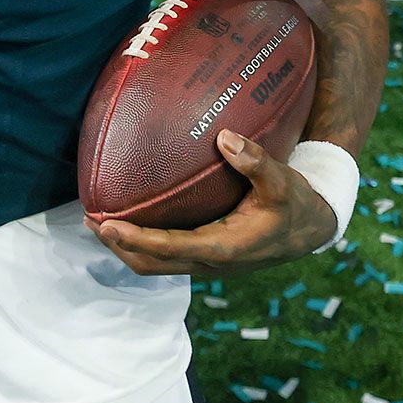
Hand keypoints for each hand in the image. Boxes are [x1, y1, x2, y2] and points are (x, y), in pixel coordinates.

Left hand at [90, 132, 339, 275]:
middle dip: (118, 247)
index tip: (106, 224)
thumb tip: (224, 137)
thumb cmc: (296, 204)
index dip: (134, 239)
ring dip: (126, 248)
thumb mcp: (282, 181)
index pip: (168, 248)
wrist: (312, 230)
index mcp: (224, 248)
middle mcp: (210, 263)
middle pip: (150, 265)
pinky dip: (143, 244)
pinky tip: (133, 221)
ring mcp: (207, 264)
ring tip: (99, 222)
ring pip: (155, 265)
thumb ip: (255, 161)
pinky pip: (166, 257)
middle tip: (90, 220)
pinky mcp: (208, 257)